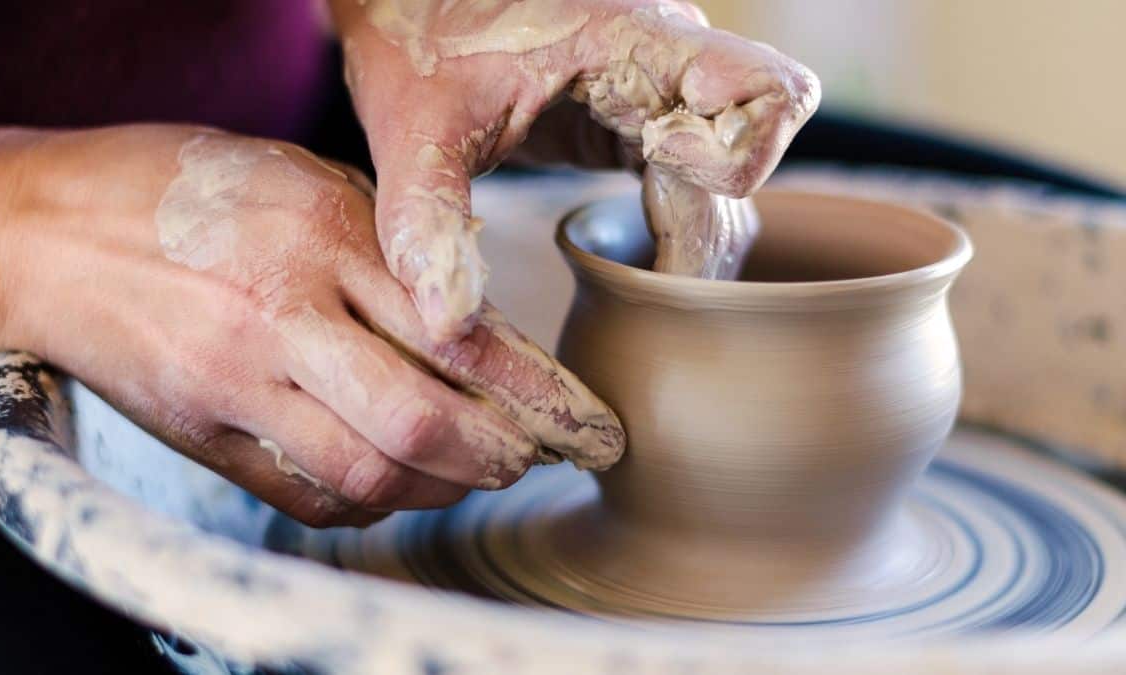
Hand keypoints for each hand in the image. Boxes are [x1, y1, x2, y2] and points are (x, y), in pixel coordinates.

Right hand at [0, 125, 623, 526]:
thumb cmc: (183, 189)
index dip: (537, 393)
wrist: (50, 230)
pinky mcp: (203, 432)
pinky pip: (305, 494)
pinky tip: (395, 484)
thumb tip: (475, 326)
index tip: (584, 422)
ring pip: (369, 471)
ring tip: (476, 474)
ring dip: (441, 486)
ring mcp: (238, 382)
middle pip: (423, 420)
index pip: (461, 334)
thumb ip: (389, 250)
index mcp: (325, 237)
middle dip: (502, 455)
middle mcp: (285, 315)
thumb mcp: (303, 181)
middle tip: (539, 459)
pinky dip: (368, 503)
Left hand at [331, 0, 819, 339]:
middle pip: (750, 159)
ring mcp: (663, 89)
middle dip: (703, 234)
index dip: (739, 150)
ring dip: (693, 238)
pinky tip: (630, 263)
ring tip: (629, 282)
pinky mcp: (644, 118)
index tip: (655, 161)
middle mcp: (669, 59)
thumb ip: (427, 220)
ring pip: (730, 179)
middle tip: (642, 284)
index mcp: (633, 39)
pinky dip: (677, 229)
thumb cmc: (414, 43)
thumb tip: (448, 325)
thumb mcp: (412, 132)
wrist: (408, 5)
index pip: (766, 89)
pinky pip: (699, 181)